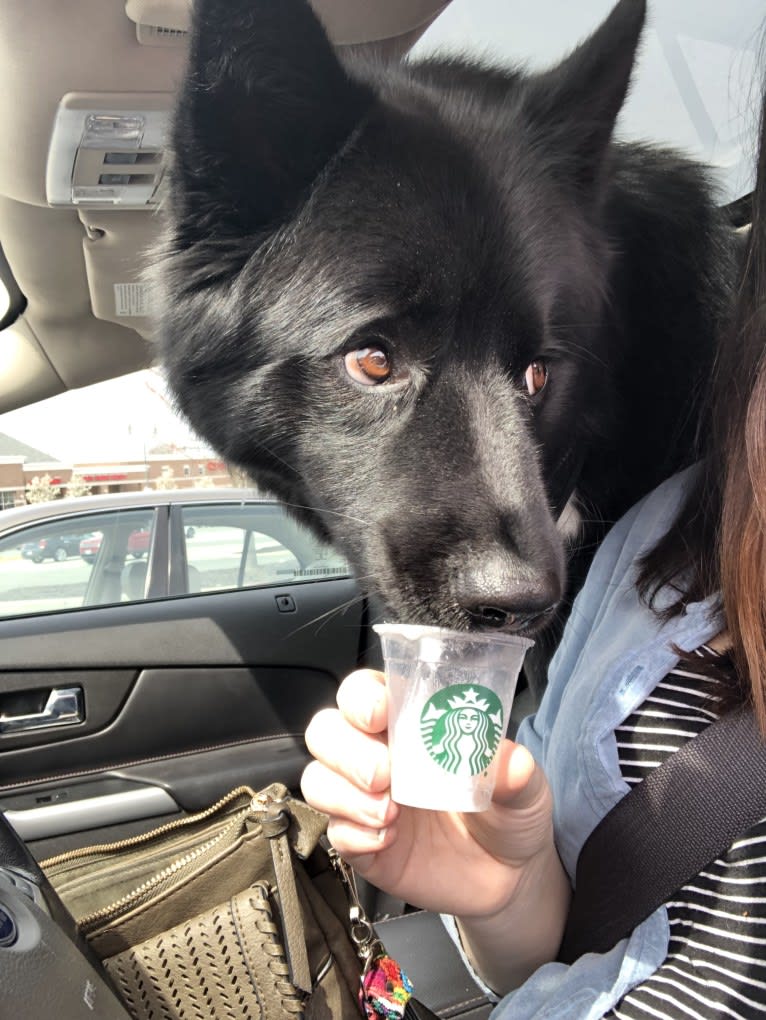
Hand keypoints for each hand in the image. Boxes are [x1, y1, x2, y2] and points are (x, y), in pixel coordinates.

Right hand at [302, 669, 556, 919]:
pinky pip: (335, 832)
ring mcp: (364, 800)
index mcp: (409, 723)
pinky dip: (355, 834)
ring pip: (318, 780)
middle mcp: (378, 754)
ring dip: (344, 794)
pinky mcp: (362, 844)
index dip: (360, 696)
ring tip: (389, 813)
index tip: (378, 713)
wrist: (509, 877)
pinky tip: (387, 840)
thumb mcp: (525, 788)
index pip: (363, 692)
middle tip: (384, 774)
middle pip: (326, 731)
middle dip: (346, 749)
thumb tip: (512, 761)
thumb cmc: (508, 811)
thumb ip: (517, 772)